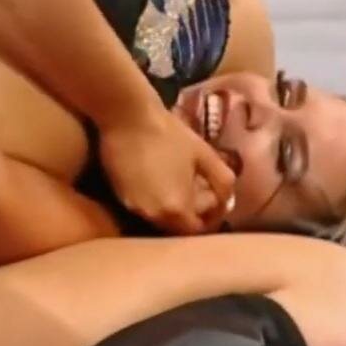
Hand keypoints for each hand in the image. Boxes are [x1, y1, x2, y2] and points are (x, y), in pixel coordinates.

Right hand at [99, 111, 235, 234]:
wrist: (125, 116)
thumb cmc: (168, 133)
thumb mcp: (204, 154)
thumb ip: (222, 182)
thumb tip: (226, 200)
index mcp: (175, 209)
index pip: (197, 229)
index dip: (210, 214)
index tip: (214, 195)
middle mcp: (152, 215)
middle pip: (177, 225)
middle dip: (191, 210)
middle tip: (197, 186)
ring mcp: (133, 205)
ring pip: (159, 215)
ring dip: (171, 203)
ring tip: (177, 178)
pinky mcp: (119, 194)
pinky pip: (143, 204)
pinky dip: (154, 196)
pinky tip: (156, 174)